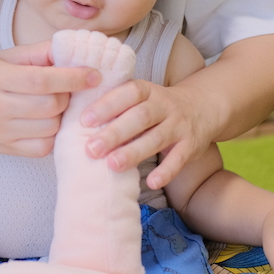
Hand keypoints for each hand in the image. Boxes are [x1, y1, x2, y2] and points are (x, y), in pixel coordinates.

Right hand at [0, 40, 100, 157]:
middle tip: (70, 88)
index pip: (43, 80)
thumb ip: (38, 52)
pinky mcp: (5, 149)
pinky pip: (42, 147)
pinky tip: (49, 122)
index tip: (94, 75)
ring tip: (59, 104)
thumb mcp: (3, 57)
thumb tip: (74, 49)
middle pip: (50, 106)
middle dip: (69, 96)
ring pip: (50, 128)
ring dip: (62, 116)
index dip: (74, 78)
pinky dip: (52, 135)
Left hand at [80, 79, 211, 187]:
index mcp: (146, 91)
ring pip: (156, 138)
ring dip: (134, 152)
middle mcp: (164, 105)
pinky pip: (179, 159)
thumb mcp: (140, 97)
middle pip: (139, 117)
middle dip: (114, 133)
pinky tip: (151, 182)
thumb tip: (70, 117)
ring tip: (112, 165)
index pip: (127, 93)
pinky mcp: (191, 145)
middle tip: (91, 149)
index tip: (84, 120)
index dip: (107, 105)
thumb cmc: (156, 106)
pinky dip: (166, 171)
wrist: (203, 107)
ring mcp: (179, 125)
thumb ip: (116, 104)